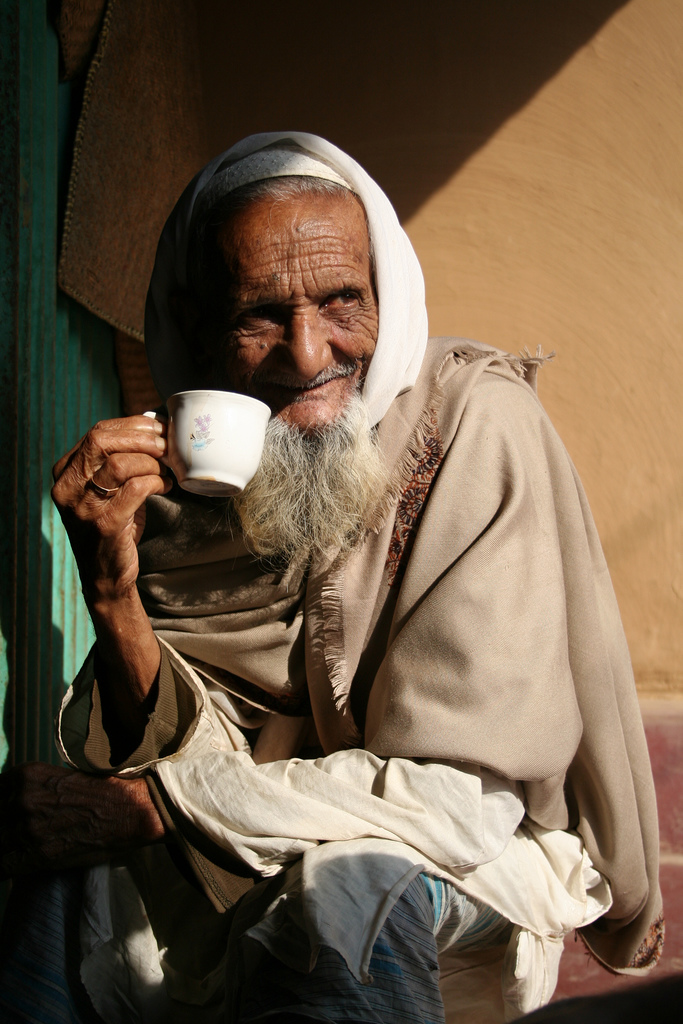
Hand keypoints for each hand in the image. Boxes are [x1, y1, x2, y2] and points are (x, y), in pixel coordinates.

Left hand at [0, 762, 164, 877]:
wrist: (128, 812)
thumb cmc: (100, 793)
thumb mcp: (58, 778)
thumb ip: (29, 789)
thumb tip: (10, 804)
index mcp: (25, 776)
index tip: (5, 816)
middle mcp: (22, 799)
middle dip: (1, 828)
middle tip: (10, 835)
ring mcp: (28, 827)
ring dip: (2, 847)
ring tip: (13, 849)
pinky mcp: (37, 854)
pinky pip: (2, 867)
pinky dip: (4, 867)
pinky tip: (10, 866)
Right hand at [51, 415, 171, 603]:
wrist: (105, 576)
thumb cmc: (112, 526)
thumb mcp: (105, 489)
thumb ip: (116, 460)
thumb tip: (152, 425)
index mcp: (65, 473)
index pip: (98, 432)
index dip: (133, 425)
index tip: (158, 428)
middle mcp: (68, 487)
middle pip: (103, 440)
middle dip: (141, 437)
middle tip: (166, 445)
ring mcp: (83, 506)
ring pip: (119, 462)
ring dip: (151, 462)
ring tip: (167, 470)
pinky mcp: (105, 524)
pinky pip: (136, 488)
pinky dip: (157, 482)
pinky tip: (166, 486)